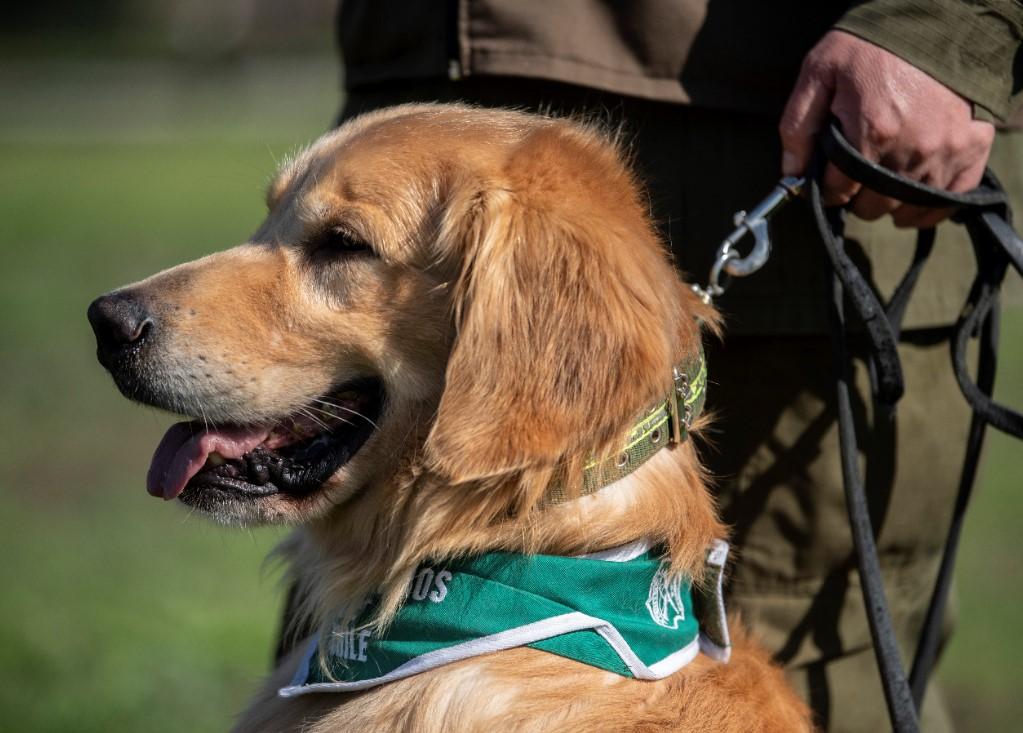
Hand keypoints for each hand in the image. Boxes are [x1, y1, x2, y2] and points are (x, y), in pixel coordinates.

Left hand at [779, 30, 995, 227]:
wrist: (932, 21)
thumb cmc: (869, 48)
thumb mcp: (819, 74)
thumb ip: (798, 128)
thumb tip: (791, 177)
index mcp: (871, 131)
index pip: (838, 192)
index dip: (827, 190)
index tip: (828, 181)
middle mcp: (912, 149)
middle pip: (873, 206)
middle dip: (857, 197)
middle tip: (855, 177)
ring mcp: (946, 151)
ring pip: (907, 207)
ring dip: (889, 200)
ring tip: (881, 179)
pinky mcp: (973, 148)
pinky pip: (949, 199)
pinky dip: (927, 206)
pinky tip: (911, 197)